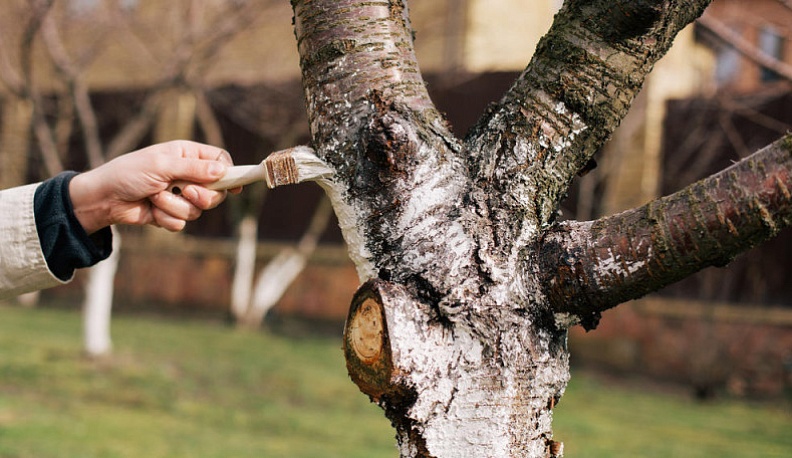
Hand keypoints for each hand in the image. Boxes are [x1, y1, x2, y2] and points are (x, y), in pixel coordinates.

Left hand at [69, 140, 237, 232]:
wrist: (104, 198)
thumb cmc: (129, 173)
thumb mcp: (162, 165)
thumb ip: (194, 169)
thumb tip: (223, 171)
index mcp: (187, 155)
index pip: (220, 161)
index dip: (231, 173)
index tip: (235, 187)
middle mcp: (188, 175)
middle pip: (217, 191)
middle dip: (202, 196)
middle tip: (186, 191)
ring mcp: (181, 195)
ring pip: (199, 209)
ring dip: (175, 206)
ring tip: (155, 197)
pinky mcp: (172, 213)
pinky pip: (182, 222)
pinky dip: (166, 218)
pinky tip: (151, 210)